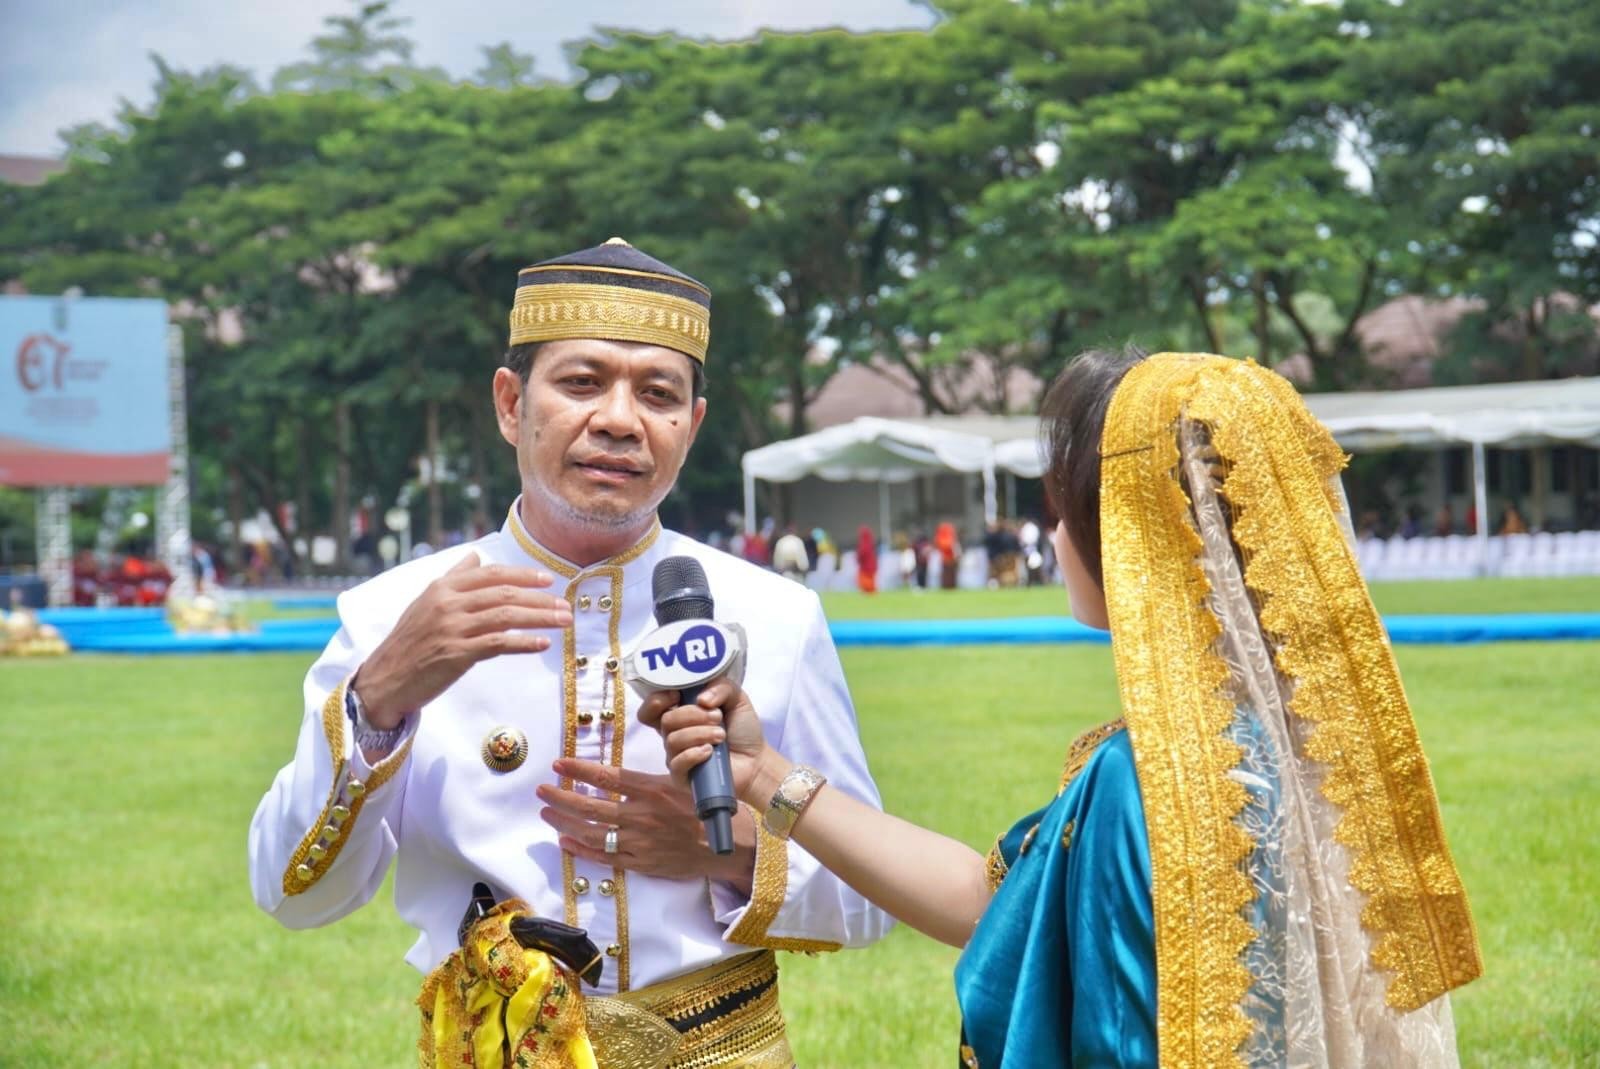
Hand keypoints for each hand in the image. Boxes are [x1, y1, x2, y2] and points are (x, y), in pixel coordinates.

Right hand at [354, 552, 572, 727]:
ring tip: (563, 621)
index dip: (523, 575)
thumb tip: (475, 556)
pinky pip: (499, 644)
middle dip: (540, 598)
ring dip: (540, 618)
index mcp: (442, 587)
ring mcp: (453, 628)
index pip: (492, 574)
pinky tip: (542, 644)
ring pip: (506, 616)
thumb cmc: (409, 642)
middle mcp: (448, 603)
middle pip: (504, 594)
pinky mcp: (457, 654)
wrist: (384, 679)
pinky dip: (524, 642)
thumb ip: (453, 578)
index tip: (548, 580)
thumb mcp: (426, 602)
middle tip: (565, 605)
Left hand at [538, 759, 754, 889]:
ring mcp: (639, 841)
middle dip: (561, 797)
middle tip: (541, 790)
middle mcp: (641, 815)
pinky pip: (605, 857)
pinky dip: (582, 849)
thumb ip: (657, 775)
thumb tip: (633, 765)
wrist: (728, 847)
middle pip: (591, 806)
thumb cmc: (711, 809)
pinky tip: (566, 840)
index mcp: (652, 790)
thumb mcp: (687, 782)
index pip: (607, 776)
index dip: (579, 769)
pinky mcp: (641, 862)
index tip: (558, 763)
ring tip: (546, 813)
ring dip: (565, 821)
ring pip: (593, 832)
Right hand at [636, 677, 772, 806]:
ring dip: (700, 734)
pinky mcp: (681, 776)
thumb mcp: (737, 698)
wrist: (756, 760)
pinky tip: (709, 752)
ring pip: (672, 740)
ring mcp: (675, 755)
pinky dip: (693, 754)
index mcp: (680, 713)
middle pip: (665, 720)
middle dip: (692, 715)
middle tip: (717, 717)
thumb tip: (701, 699)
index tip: (677, 696)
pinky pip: (677, 763)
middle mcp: (674, 734)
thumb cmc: (742, 729)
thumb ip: (721, 686)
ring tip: (721, 736)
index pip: (651, 708)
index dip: (657, 700)